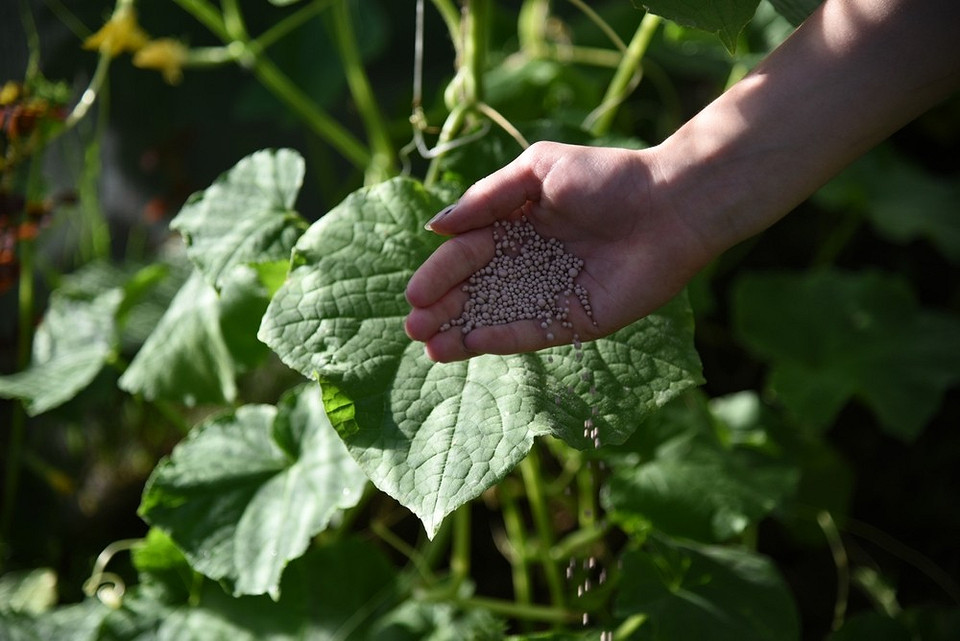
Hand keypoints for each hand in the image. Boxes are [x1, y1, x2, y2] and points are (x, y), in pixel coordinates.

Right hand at [405, 141, 714, 361]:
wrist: (668, 205)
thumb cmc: (607, 178)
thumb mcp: (539, 170)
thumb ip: (487, 199)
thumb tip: (437, 228)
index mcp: (517, 223)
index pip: (468, 252)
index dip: (440, 274)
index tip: (414, 295)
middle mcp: (529, 261)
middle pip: (475, 289)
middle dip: (443, 308)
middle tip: (413, 326)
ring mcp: (549, 293)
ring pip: (494, 316)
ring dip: (459, 331)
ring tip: (426, 344)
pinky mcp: (573, 320)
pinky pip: (526, 334)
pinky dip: (494, 340)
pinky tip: (462, 348)